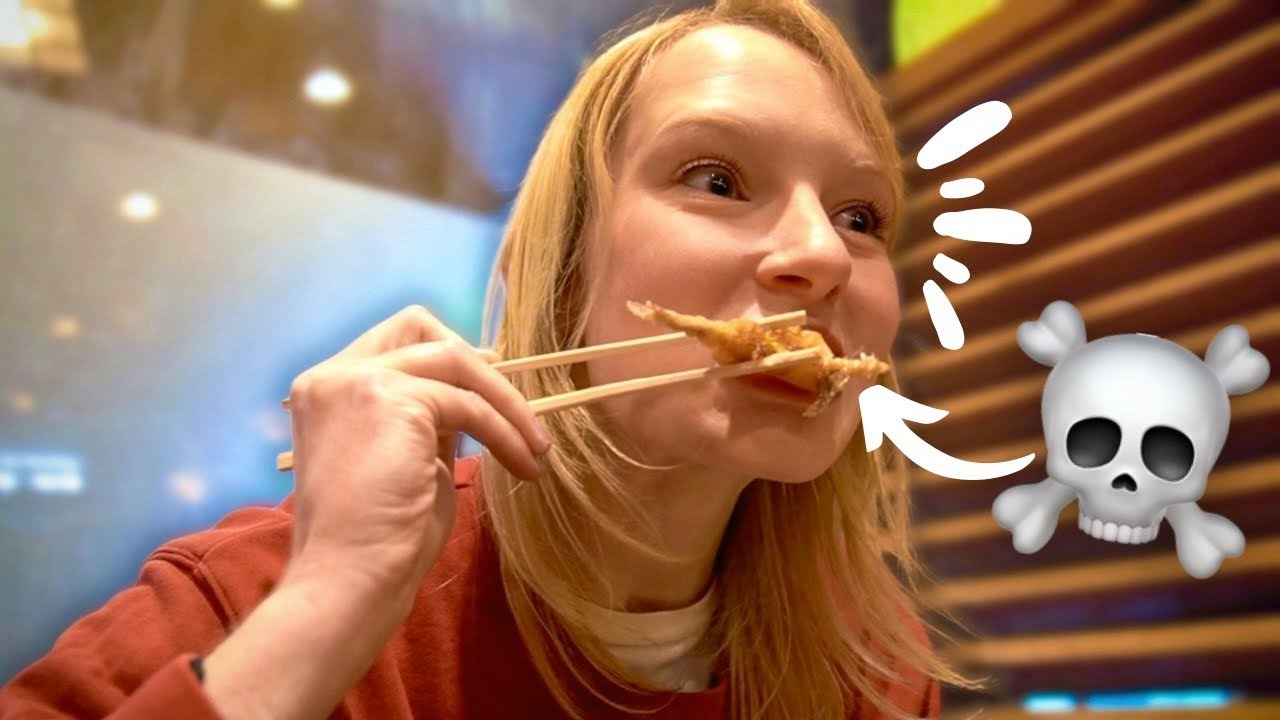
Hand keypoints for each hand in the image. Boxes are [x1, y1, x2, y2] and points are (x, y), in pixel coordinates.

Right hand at [282, 305, 550, 603]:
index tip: (489, 392)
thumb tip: (468, 400)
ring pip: (455, 360)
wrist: (348, 580)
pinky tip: (524, 465)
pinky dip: (506, 432)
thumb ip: (423, 422)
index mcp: (325, 391)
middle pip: (419, 326)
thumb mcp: (401, 461)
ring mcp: (357, 382)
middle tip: (514, 411)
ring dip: (506, 402)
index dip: (446, 356)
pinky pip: (470, 404)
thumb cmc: (376, 541)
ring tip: (535, 447)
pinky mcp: (393, 399)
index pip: (391, 342)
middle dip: (474, 362)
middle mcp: (332, 376)